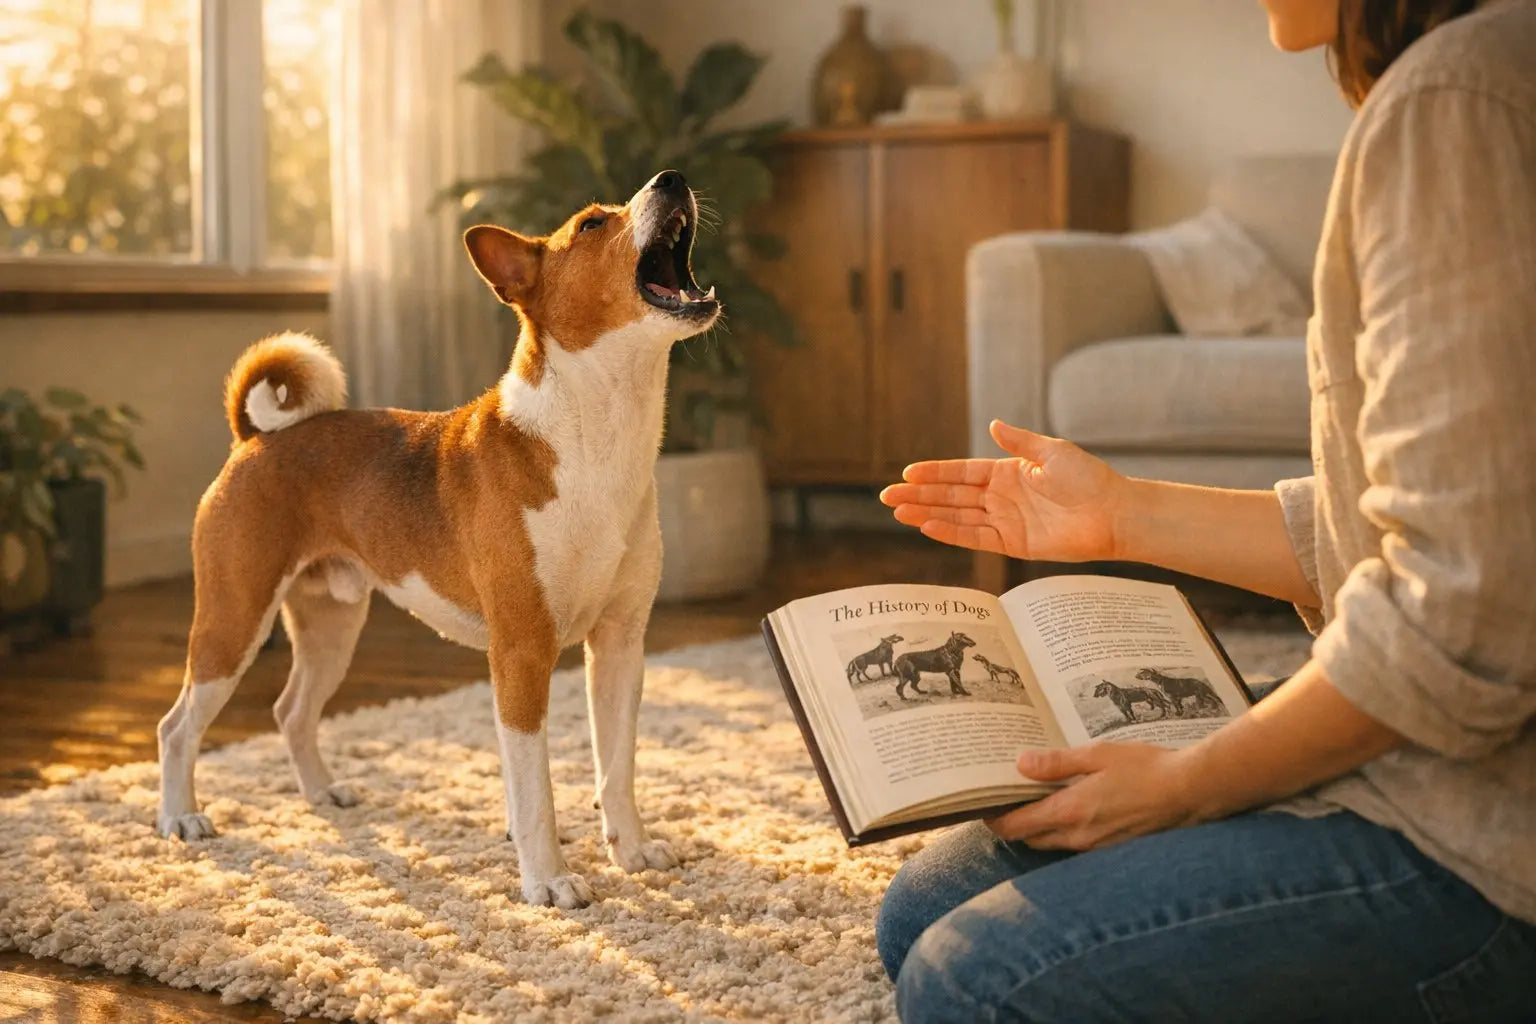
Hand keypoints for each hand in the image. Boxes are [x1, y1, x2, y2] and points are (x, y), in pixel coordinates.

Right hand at [879, 420, 1127, 561]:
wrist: (1113, 514)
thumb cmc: (1089, 479)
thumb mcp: (1052, 452)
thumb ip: (1019, 442)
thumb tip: (992, 424)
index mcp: (1007, 471)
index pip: (961, 472)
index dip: (934, 473)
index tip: (907, 473)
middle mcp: (1000, 496)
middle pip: (951, 496)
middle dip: (919, 495)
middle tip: (887, 496)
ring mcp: (1004, 520)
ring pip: (956, 517)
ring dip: (927, 514)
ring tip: (898, 512)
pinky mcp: (1012, 544)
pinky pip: (974, 538)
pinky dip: (950, 533)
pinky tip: (927, 527)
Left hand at [985, 743, 1210, 849]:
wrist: (1192, 792)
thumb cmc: (1146, 768)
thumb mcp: (1098, 756)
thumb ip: (1057, 763)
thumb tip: (1021, 764)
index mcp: (1069, 813)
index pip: (1016, 827)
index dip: (994, 819)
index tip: (983, 805)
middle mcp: (1078, 837)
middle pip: (1030, 839)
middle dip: (1013, 824)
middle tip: (1005, 800)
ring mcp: (1096, 847)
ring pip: (1053, 843)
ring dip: (1038, 828)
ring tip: (1033, 801)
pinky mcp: (1113, 848)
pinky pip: (1076, 845)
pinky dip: (1063, 832)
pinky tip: (1069, 809)